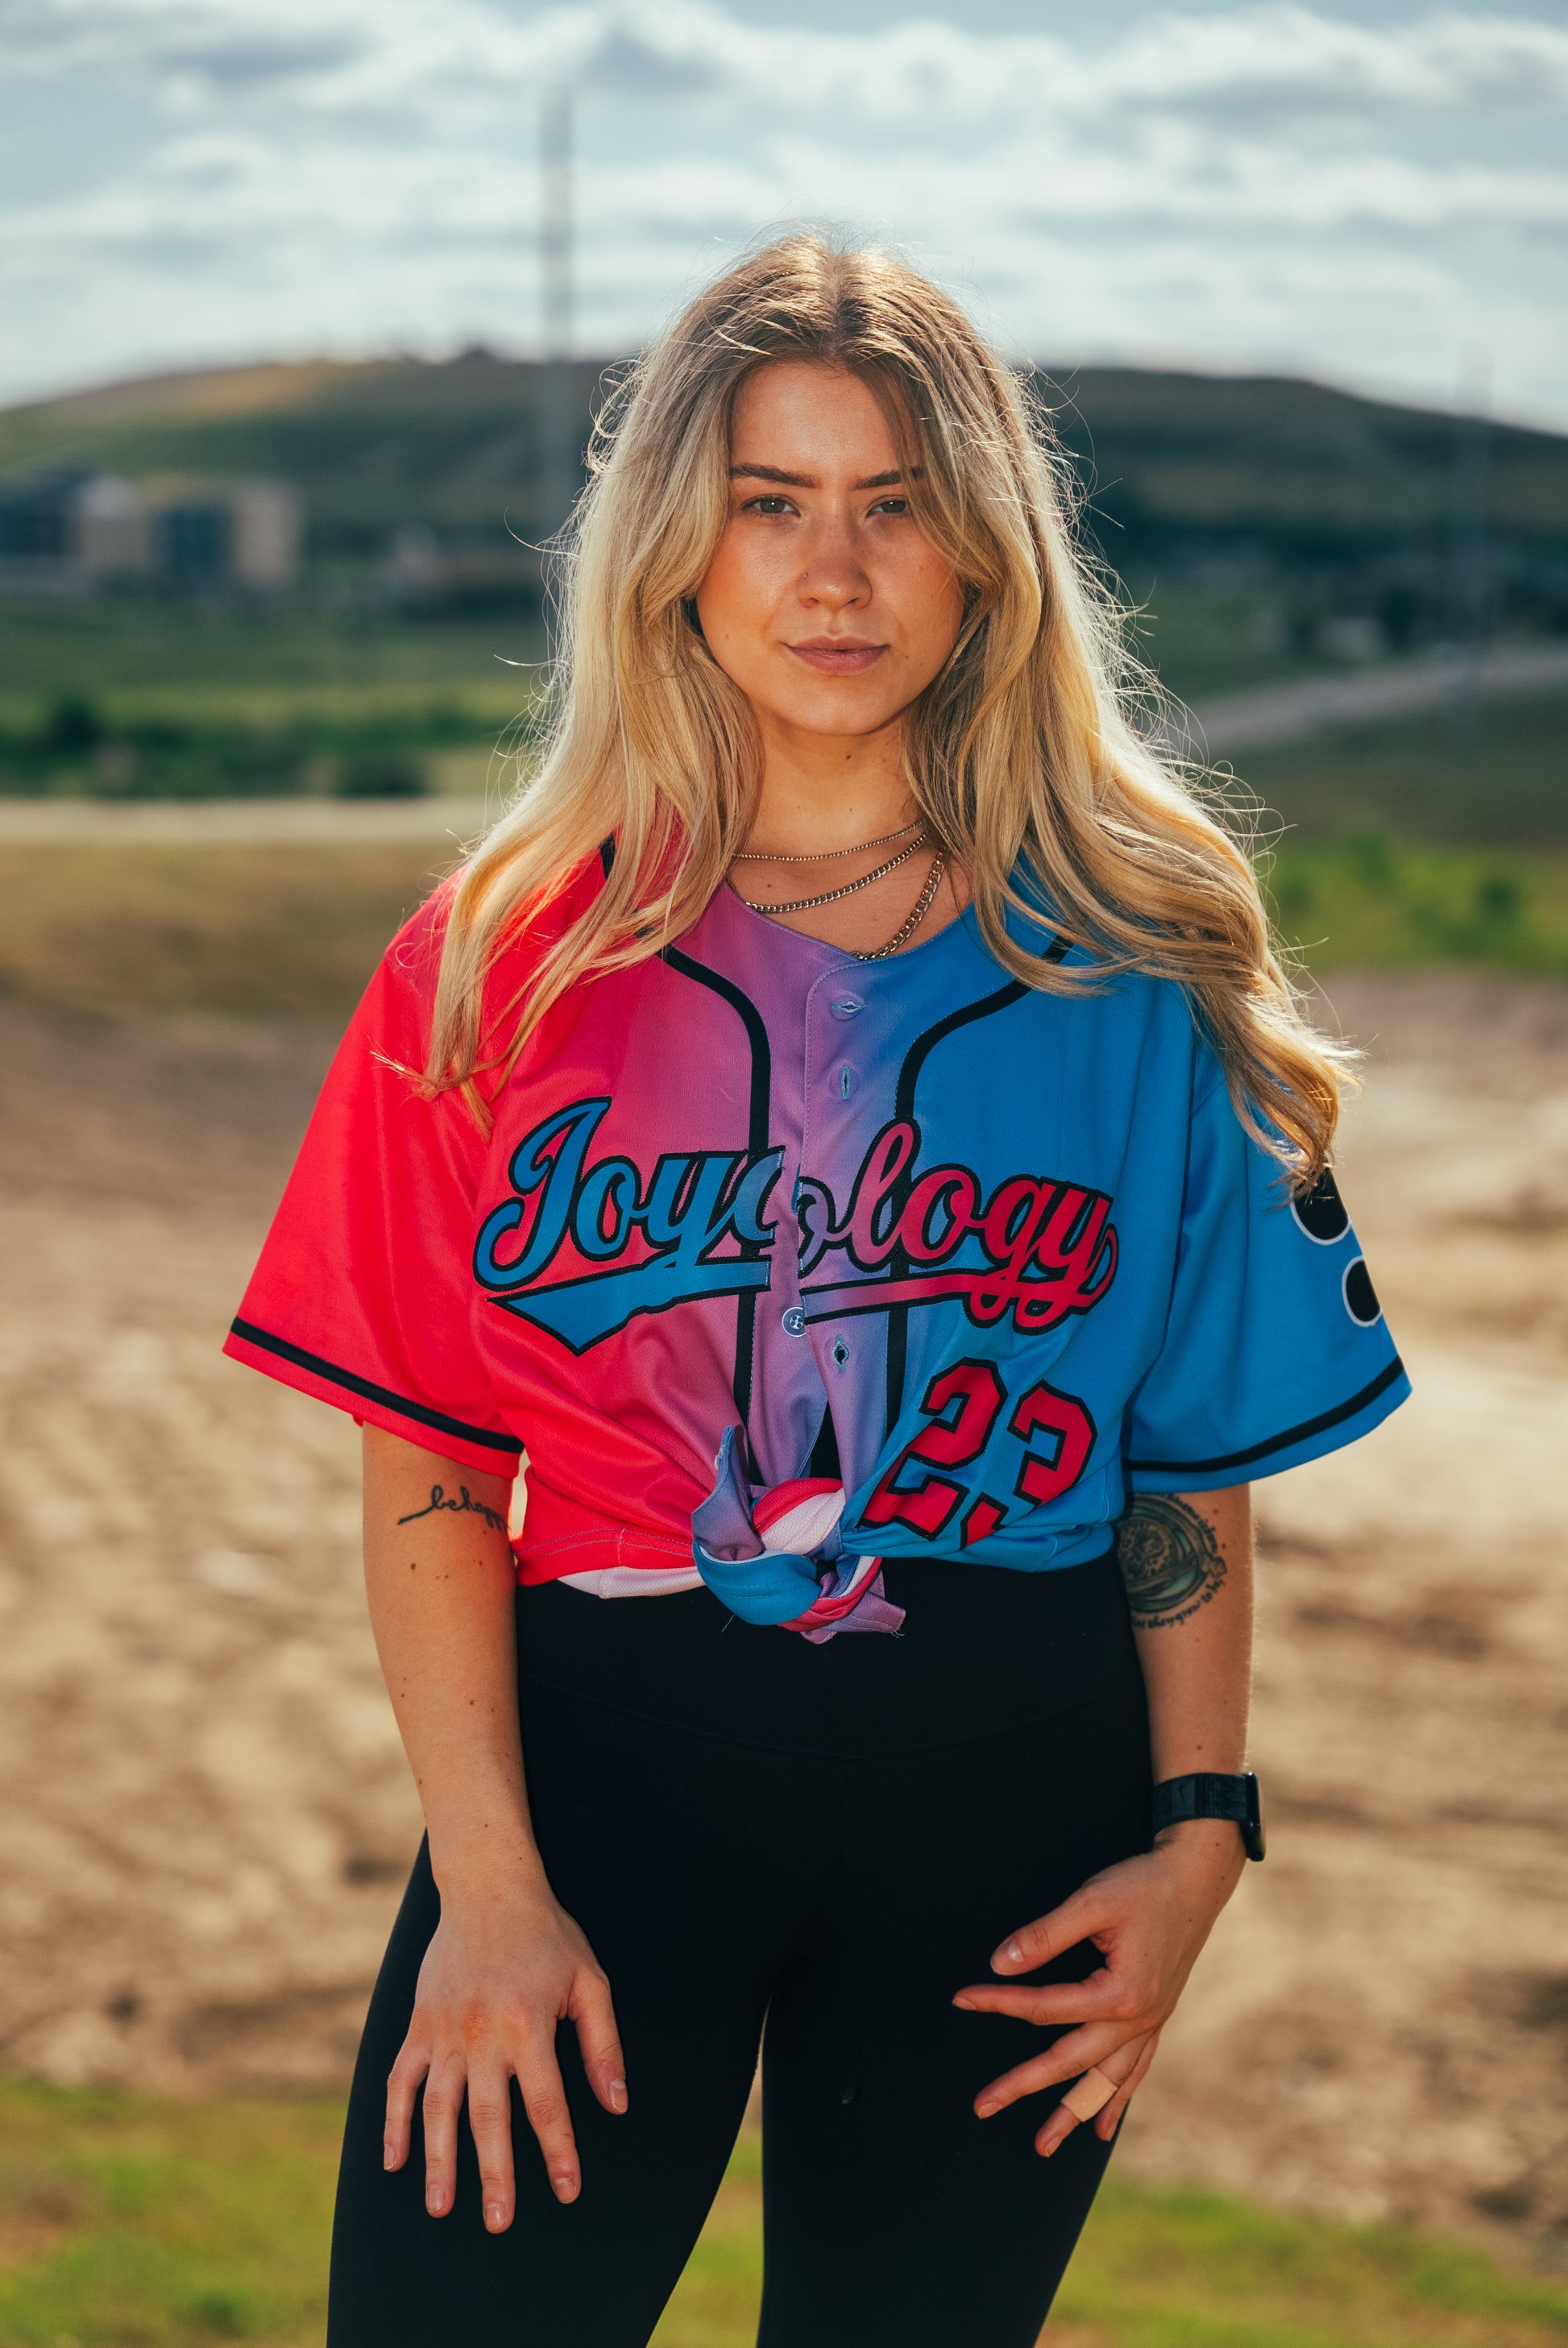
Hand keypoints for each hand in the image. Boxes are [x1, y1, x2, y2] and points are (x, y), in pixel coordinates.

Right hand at [384, 1881, 626, 2228]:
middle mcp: (483, 2034)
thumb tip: (616, 2104)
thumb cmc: (548, 1936)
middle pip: (488, 2118)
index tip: (567, 2190)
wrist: (489, 1888)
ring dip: (439, 2161)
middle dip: (495, 2175)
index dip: (558, 2151)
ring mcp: (445, 2031)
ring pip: (437, 2108)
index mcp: (528, 2026)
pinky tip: (393, 2161)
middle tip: (499, 2223)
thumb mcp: (590, 1981)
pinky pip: (400, 2080)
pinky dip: (393, 2122)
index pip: (546, 2104)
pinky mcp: (419, 2025)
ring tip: (442, 2208)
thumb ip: (602, 2045)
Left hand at [953, 1820, 1243, 2155]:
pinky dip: (1116, 2101)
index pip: (1044, 2008)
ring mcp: (1150, 2024)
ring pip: (1105, 2081)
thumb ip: (1046, 1934)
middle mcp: (1138, 2020)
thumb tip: (1000, 1963)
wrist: (1197, 1879)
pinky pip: (1135, 2072)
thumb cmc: (1145, 1886)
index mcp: (1121, 1993)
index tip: (962, 1999)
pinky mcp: (1156, 2018)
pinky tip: (1103, 2129)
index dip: (999, 2002)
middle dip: (1023, 2085)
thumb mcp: (1093, 1900)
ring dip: (1073, 2113)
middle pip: (1069, 2061)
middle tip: (983, 2105)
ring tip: (1044, 2146)